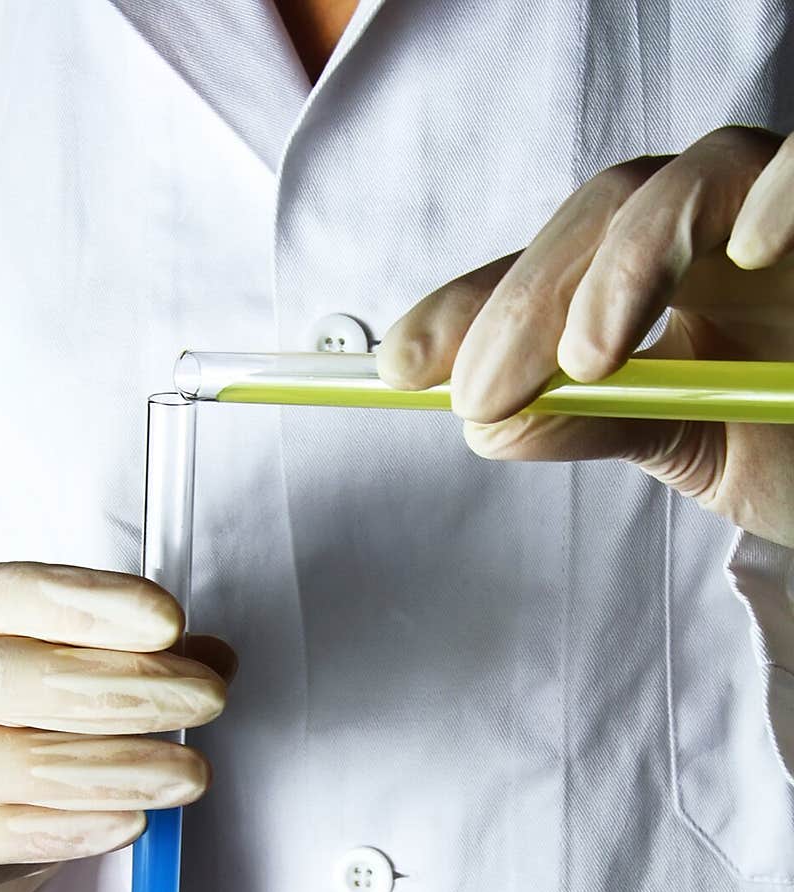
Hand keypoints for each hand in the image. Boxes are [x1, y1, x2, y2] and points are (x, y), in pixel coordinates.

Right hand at [0, 558, 231, 891]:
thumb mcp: (29, 649)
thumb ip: (116, 647)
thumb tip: (211, 656)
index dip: (87, 607)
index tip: (167, 622)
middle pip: (6, 679)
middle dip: (122, 689)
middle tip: (203, 697)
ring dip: (110, 769)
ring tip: (185, 774)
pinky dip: (62, 829)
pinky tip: (128, 821)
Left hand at [377, 126, 793, 546]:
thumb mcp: (692, 448)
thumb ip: (598, 425)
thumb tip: (482, 421)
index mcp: (662, 279)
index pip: (551, 267)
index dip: (471, 304)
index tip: (402, 364)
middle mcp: (715, 228)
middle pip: (602, 213)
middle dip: (529, 302)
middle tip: (484, 394)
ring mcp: (782, 216)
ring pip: (691, 176)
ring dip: (627, 260)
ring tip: (591, 360)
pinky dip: (785, 193)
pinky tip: (742, 253)